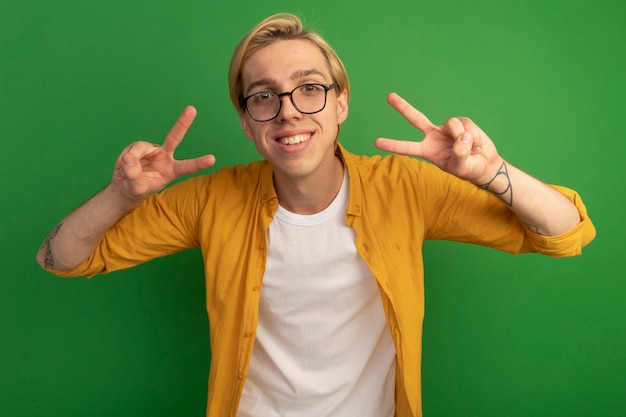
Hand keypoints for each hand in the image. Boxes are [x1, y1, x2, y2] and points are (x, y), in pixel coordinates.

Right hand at [112, 106, 215, 203]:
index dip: (198, 163)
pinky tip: (123, 166)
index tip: (212, 159)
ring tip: (126, 170)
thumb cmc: (136, 189)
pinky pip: (131, 149)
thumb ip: (134, 176)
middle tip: (192, 109)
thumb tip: (129, 159)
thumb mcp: (137, 189)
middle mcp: (165, 157)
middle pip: (174, 137)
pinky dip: (124, 158)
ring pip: (141, 147)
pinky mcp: (139, 147)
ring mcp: (152, 150)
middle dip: (182, 123)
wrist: (125, 186)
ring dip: (132, 157)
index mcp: (171, 170)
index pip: (187, 167)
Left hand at [375, 93, 501, 183]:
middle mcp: (433, 136)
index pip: (407, 147)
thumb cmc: (467, 168)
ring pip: (453, 125)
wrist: (484, 164)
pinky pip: (466, 125)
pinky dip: (474, 136)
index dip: (393, 145)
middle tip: (389, 96)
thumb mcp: (461, 167)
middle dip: (403, 107)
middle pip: (416, 119)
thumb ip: (459, 154)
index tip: (376, 142)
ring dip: (465, 139)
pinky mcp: (461, 122)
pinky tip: (476, 144)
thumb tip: (461, 136)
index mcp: (427, 150)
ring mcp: (446, 128)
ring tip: (471, 150)